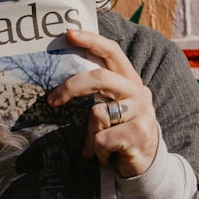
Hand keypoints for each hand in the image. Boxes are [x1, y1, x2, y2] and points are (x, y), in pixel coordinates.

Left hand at [47, 29, 159, 177]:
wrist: (147, 165)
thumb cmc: (121, 133)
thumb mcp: (111, 108)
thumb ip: (96, 92)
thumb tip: (61, 83)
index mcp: (129, 80)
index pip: (112, 52)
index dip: (91, 40)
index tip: (69, 33)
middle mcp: (138, 91)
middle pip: (99, 77)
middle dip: (71, 87)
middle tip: (51, 100)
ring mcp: (141, 111)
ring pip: (97, 113)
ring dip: (91, 135)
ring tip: (100, 146)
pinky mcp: (140, 132)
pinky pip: (102, 138)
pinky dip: (98, 151)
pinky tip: (108, 156)